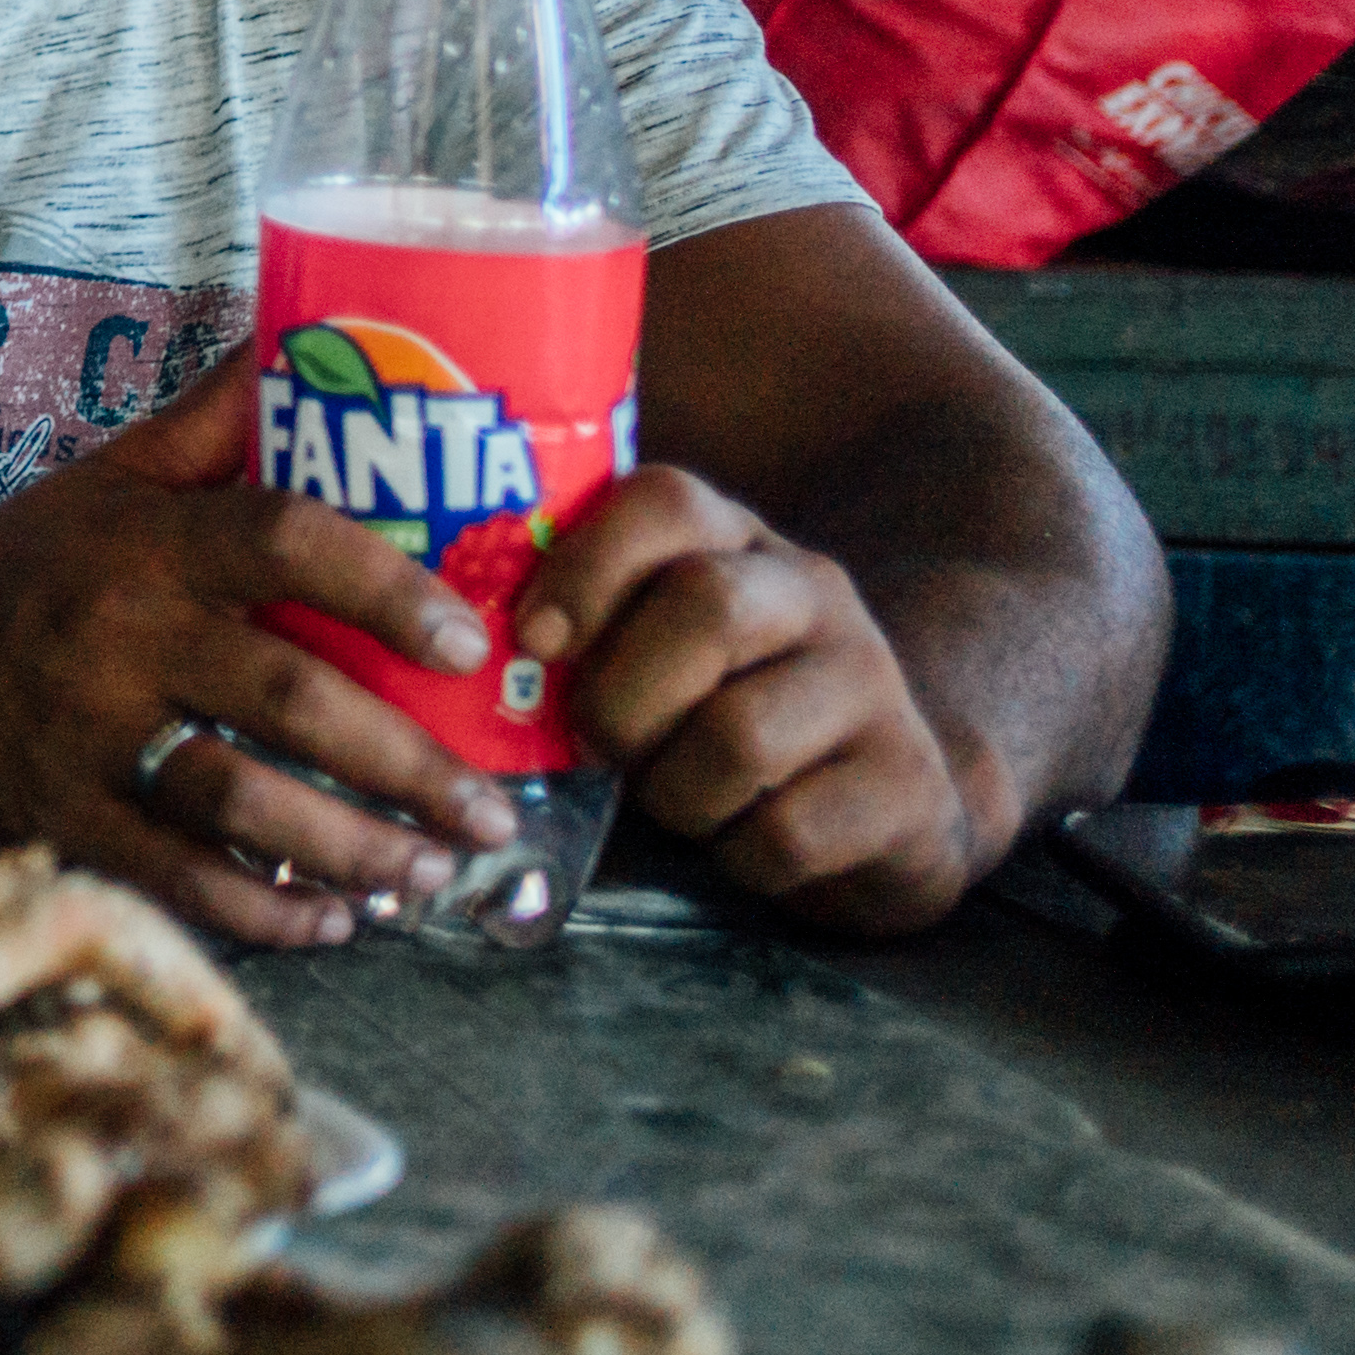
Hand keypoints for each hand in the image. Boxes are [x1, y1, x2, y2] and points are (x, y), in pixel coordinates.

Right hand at [0, 353, 520, 948]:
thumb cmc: (22, 565)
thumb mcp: (107, 478)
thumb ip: (213, 422)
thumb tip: (315, 334)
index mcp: (143, 541)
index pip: (279, 541)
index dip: (384, 588)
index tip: (467, 639)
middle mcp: (117, 634)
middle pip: (285, 696)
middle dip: (405, 764)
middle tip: (489, 812)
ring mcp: (83, 734)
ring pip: (240, 800)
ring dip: (351, 850)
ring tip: (430, 876)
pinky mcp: (60, 818)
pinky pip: (175, 877)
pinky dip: (262, 911)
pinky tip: (331, 921)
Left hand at [525, 464, 981, 934]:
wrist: (893, 799)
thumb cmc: (725, 714)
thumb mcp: (661, 648)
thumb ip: (585, 629)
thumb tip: (448, 651)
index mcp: (736, 543)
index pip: (665, 499)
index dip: (586, 562)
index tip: (533, 640)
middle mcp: (814, 595)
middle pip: (707, 609)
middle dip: (622, 698)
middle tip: (598, 745)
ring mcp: (874, 688)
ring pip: (741, 735)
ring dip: (675, 792)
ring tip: (674, 800)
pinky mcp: (907, 789)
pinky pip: (786, 832)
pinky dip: (737, 855)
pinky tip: (740, 844)